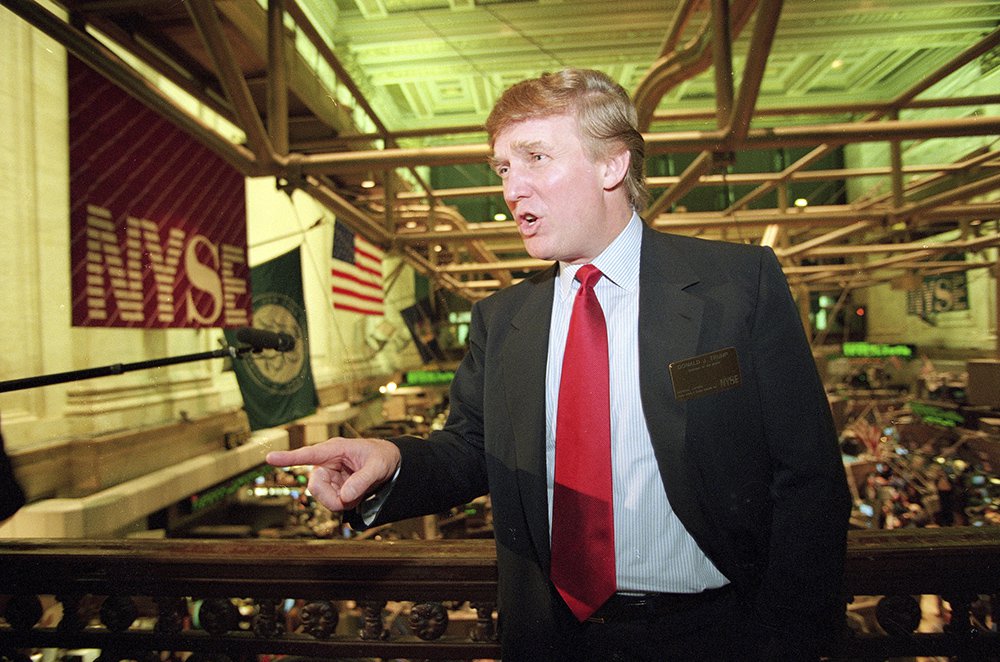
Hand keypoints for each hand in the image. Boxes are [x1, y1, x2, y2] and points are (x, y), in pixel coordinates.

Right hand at [266, 437, 400, 511]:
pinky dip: (345, 503)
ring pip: (324, 498)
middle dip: (331, 498)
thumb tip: (344, 497)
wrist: (389, 463)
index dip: (288, 457)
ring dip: (341, 501)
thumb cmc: (382, 457)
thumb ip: (362, 481)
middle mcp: (327, 463)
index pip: (308, 454)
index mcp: (334, 450)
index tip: (270, 458)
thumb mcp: (378, 466)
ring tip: (359, 492)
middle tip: (350, 499)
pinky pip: (332, 502)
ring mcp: (329, 477)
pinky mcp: (333, 487)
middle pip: (316, 486)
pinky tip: (356, 494)